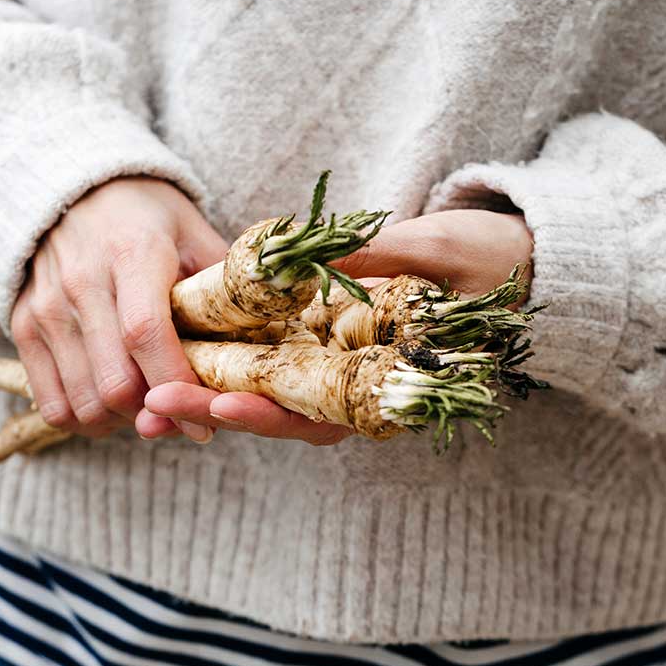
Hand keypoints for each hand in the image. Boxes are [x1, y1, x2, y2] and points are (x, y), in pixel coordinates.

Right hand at [10, 177, 226, 441]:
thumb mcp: (194, 233)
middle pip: (115, 382)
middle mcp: (82, 283)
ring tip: (149, 407)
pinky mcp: (23, 326)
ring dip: (123, 422)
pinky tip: (113, 409)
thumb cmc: (148, 217)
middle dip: (155, 412)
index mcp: (132, 254)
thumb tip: (266, 338)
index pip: (146, 335)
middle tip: (182, 413)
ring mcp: (47, 308)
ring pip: (84, 402)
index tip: (206, 423)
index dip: (178, 384)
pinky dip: (86, 420)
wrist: (73, 188)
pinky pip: (53, 403)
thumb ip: (223, 286)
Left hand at [145, 209, 533, 444]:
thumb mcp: (439, 250)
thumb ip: (382, 257)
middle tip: (155, 402)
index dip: (269, 415)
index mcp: (388, 380)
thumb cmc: (489, 260)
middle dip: (217, 408)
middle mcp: (357, 383)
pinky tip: (183, 342)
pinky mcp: (324, 338)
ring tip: (149, 386)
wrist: (516, 261)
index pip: (320, 414)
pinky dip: (229, 355)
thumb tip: (320, 259)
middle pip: (279, 412)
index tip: (220, 405)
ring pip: (268, 390)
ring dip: (210, 389)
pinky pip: (272, 356)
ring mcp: (338, 363)